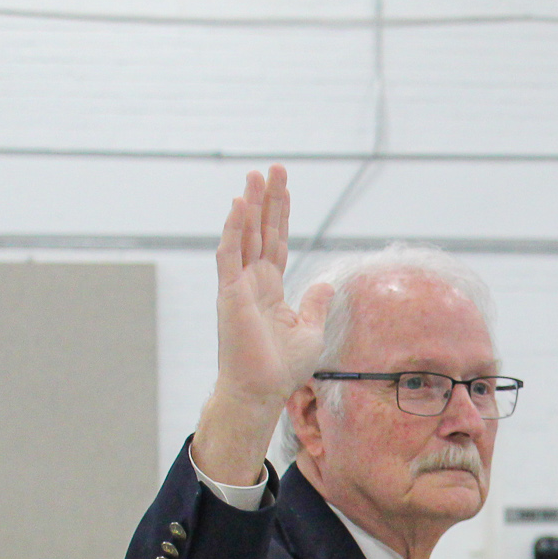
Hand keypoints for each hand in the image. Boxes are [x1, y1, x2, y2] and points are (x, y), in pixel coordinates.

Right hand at [192, 166, 335, 484]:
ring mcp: (239, 285)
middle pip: (261, 231)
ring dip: (249, 206)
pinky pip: (230, 254)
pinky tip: (239, 205)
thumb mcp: (311, 331)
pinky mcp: (230, 293)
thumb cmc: (282, 367)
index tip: (283, 187)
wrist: (261, 390)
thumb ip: (316, 304)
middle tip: (272, 168)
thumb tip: (327, 283)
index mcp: (272, 288)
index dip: (280, 215)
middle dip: (268, 200)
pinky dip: (234, 229)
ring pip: (243, 236)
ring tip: (255, 176)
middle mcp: (253, 281)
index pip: (277, 242)